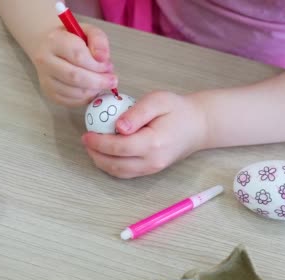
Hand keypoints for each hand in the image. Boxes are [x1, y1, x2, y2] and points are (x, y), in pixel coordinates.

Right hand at [31, 24, 117, 106]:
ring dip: (93, 91)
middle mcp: (45, 61)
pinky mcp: (49, 93)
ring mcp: (45, 79)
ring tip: (102, 83)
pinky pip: (70, 101)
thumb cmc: (70, 38)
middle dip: (98, 81)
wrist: (46, 46)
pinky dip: (86, 98)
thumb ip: (98, 40)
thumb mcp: (87, 30)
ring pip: (73, 92)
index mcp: (54, 40)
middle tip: (112, 81)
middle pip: (74, 76)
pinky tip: (92, 90)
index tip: (109, 66)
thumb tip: (103, 59)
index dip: (97, 64)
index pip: (78, 55)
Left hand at [81, 91, 208, 178]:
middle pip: (115, 164)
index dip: (98, 143)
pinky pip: (126, 173)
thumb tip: (117, 126)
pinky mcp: (151, 170)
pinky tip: (106, 153)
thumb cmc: (178, 110)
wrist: (199, 125)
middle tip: (85, 141)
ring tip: (92, 147)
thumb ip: (137, 113)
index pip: (118, 147)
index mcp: (153, 143)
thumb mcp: (157, 101)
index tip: (87, 134)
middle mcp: (152, 161)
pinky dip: (112, 165)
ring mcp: (152, 169)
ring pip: (119, 172)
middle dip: (95, 154)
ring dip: (101, 162)